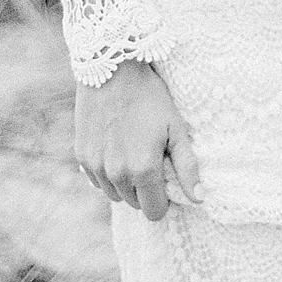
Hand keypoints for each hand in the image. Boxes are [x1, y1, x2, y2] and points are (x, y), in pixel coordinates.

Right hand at [75, 60, 202, 219]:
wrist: (112, 69)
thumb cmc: (149, 96)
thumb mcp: (175, 127)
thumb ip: (187, 166)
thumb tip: (199, 199)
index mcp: (143, 170)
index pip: (154, 211)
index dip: (164, 199)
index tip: (167, 179)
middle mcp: (116, 174)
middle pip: (134, 203)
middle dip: (145, 189)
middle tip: (152, 158)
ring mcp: (96, 167)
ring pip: (115, 194)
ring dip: (126, 182)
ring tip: (134, 150)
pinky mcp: (82, 157)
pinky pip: (97, 180)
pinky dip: (107, 172)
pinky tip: (116, 147)